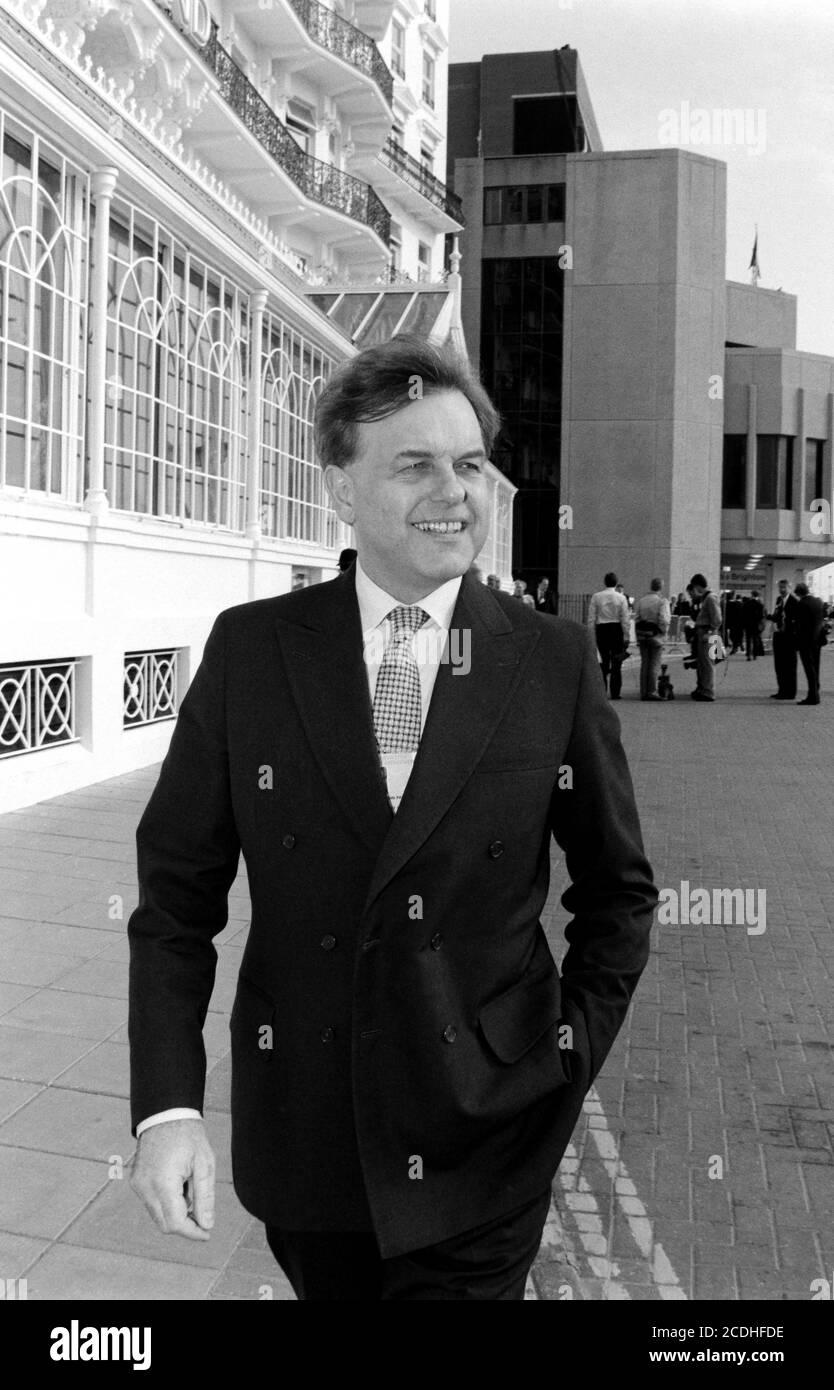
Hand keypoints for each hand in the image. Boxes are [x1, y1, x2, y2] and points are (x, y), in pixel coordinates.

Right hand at [131, 1118, 215, 1240]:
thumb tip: (206, 1225)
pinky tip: (180, 1183)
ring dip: (177, 1212)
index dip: (193, 1232)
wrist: (166, 1114)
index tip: (207, 1233)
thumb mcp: (204, 1164)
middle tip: (204, 1215)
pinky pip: (152, 1203)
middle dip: (186, 1225)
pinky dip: (167, 1202)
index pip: (175, 1223)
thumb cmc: (188, 1135)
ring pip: (158, 1215)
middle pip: (165, 1224)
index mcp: (162, 1182)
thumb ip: (205, 1197)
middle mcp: (145, 1187)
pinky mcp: (137, 1182)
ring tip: (191, 1188)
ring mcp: (138, 1185)